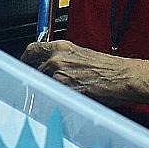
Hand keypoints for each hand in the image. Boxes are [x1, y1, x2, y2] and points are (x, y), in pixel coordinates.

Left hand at [22, 41, 136, 104]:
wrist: (123, 77)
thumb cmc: (108, 67)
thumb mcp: (81, 54)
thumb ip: (62, 57)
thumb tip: (49, 64)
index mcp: (60, 47)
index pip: (31, 50)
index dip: (26, 59)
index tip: (25, 64)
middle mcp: (56, 60)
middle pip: (33, 71)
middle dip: (38, 78)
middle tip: (47, 84)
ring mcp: (59, 77)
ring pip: (42, 86)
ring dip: (47, 91)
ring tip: (61, 93)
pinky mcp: (65, 93)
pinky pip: (52, 98)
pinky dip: (55, 100)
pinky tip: (66, 100)